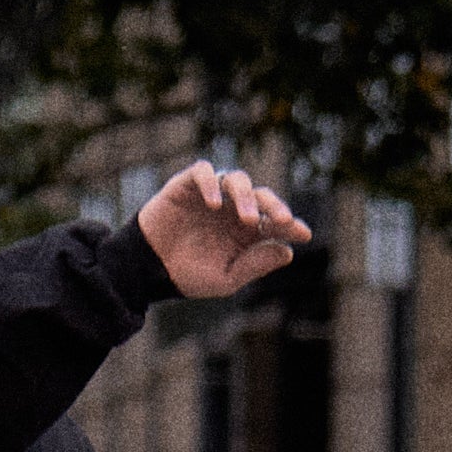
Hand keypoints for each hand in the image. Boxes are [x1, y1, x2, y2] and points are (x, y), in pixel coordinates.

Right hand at [134, 161, 310, 303]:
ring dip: (247, 197)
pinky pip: (203, 172)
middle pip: (261, 196)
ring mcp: (212, 194)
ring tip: (247, 218)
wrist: (148, 269)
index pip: (274, 222)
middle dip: (275, 206)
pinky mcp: (187, 185)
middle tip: (283, 220)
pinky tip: (215, 203)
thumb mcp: (226, 279)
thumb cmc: (188, 275)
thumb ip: (255, 265)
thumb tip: (287, 252)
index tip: (303, 234)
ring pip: (237, 180)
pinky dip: (211, 183)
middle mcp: (232, 208)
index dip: (291, 225)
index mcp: (245, 231)